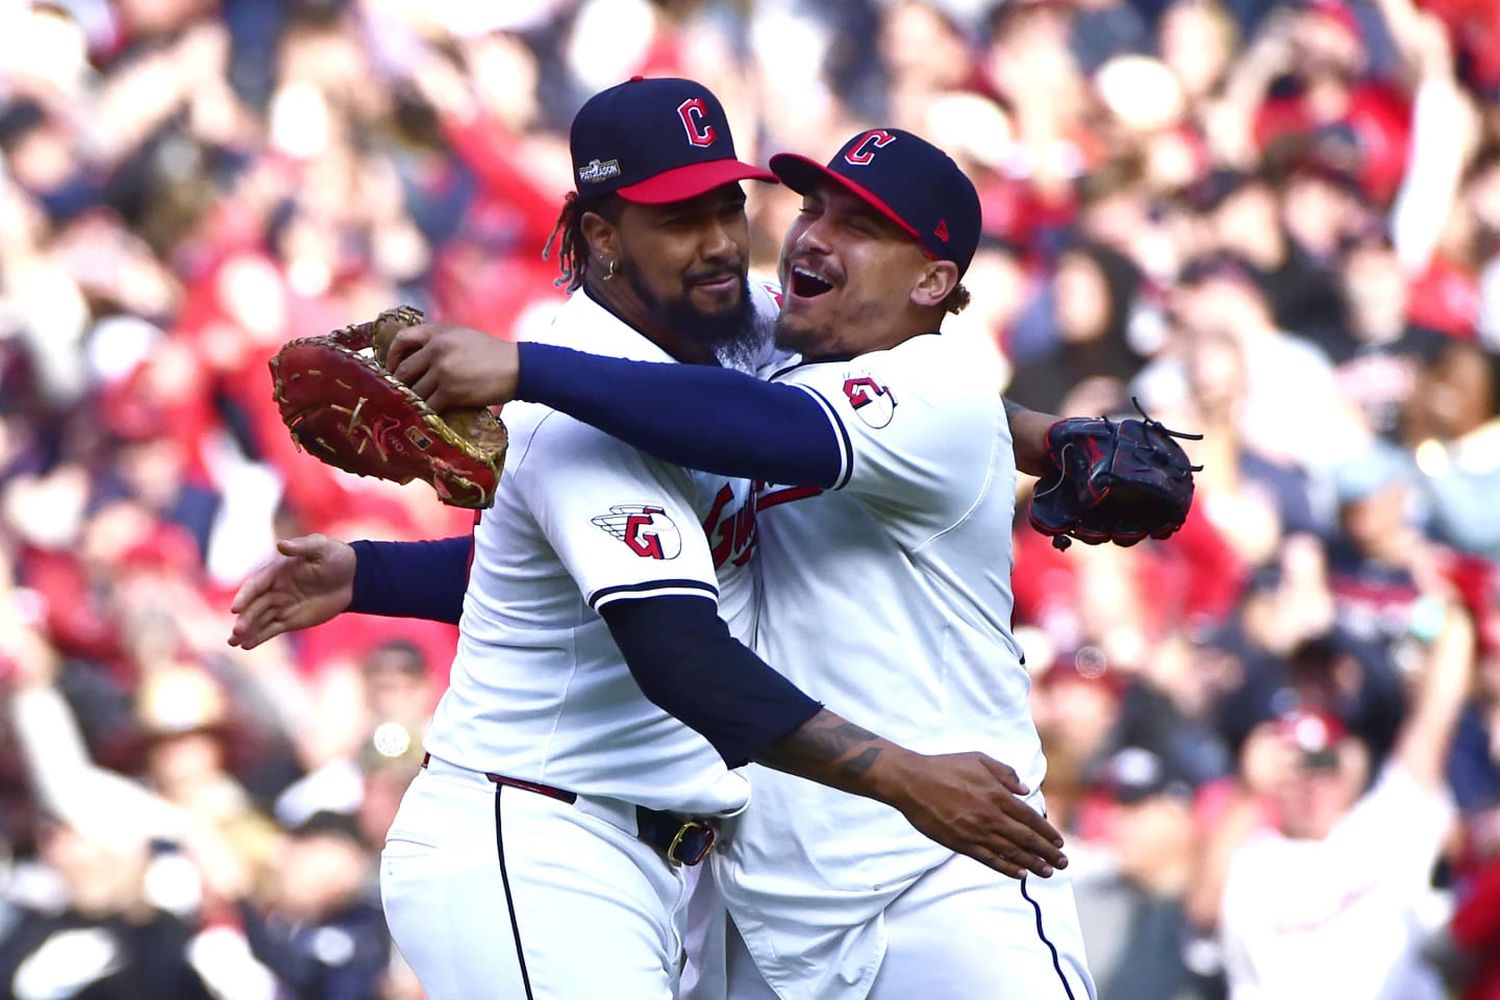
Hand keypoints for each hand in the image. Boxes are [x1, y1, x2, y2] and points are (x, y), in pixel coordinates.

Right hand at [228, 535, 355, 649]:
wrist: (353, 576)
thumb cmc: (335, 556)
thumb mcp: (320, 547)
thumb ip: (301, 546)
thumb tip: (281, 544)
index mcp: (277, 571)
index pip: (256, 585)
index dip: (245, 596)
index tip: (236, 608)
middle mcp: (275, 589)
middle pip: (255, 605)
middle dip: (245, 618)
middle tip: (236, 631)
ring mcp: (282, 605)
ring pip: (260, 619)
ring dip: (247, 630)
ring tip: (233, 642)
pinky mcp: (291, 620)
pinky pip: (272, 629)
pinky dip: (259, 637)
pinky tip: (246, 646)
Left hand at [387, 323, 519, 412]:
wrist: (516, 368)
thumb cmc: (491, 352)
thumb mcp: (461, 336)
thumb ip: (438, 340)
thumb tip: (414, 355)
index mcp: (437, 333)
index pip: (402, 339)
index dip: (392, 355)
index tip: (393, 368)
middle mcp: (436, 349)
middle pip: (404, 370)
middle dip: (400, 385)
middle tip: (401, 394)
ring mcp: (443, 371)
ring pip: (415, 391)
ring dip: (414, 401)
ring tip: (415, 407)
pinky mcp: (451, 391)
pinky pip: (429, 405)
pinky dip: (427, 412)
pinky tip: (429, 415)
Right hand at [887, 751, 1067, 879]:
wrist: (913, 782)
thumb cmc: (945, 767)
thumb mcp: (979, 760)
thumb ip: (1005, 773)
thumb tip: (1025, 790)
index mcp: (997, 795)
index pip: (1030, 818)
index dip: (1047, 832)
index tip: (1059, 842)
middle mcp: (991, 817)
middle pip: (1026, 839)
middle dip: (1047, 852)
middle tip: (1062, 862)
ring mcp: (976, 832)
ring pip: (1012, 853)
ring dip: (1033, 864)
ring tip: (1048, 872)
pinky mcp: (961, 844)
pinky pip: (989, 860)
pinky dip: (1007, 868)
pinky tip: (1020, 874)